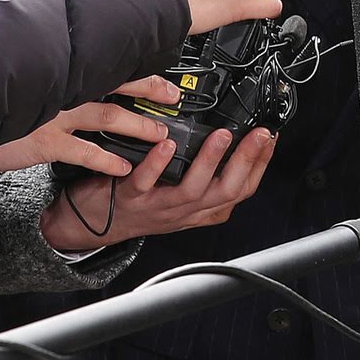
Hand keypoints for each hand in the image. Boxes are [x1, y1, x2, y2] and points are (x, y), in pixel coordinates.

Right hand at [0, 75, 180, 175]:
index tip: (166, 78)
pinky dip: (107, 160)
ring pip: (108, 117)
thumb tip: (94, 72)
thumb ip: (65, 76)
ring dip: (137, 126)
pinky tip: (124, 168)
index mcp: (66, 73)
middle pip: (117, 86)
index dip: (141, 73)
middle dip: (149, 92)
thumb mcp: (38, 80)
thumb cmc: (10, 100)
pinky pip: (84, 152)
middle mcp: (65, 90)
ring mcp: (56, 115)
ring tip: (159, 134)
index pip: (112, 67)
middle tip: (173, 98)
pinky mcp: (46, 142)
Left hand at [39, 123, 275, 250]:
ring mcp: (158, 207)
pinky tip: (167, 145)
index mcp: (200, 209)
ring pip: (193, 190)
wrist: (89, 224)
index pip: (241, 190)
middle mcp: (184, 211)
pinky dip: (158, 164)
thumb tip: (230, 147)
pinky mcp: (131, 198)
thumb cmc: (137, 204)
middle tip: (259, 135)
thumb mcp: (179, 198)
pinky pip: (147, 183)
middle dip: (247, 162)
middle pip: (225, 191)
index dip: (260, 166)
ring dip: (210, 161)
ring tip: (222, 136)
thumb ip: (204, 180)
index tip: (270, 139)